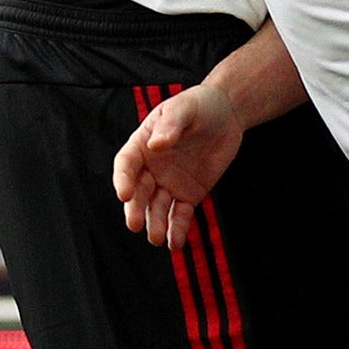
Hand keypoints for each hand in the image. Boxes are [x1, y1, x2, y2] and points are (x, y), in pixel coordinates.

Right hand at [112, 83, 243, 249]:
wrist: (226, 114)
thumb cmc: (199, 105)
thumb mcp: (185, 108)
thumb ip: (171, 125)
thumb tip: (157, 145)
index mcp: (142, 145)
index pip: (126, 165)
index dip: (122, 179)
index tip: (124, 193)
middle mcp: (151, 168)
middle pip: (138, 192)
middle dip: (135, 209)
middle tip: (134, 224)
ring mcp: (169, 184)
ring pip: (157, 209)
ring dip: (155, 224)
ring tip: (157, 238)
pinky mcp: (188, 195)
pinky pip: (180, 215)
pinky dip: (177, 230)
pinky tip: (176, 243)